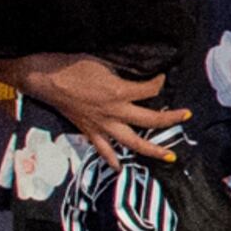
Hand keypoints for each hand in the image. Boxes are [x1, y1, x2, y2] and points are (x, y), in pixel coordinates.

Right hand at [5, 51, 186, 166]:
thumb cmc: (73, 65)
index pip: (151, 90)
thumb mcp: (103, 62)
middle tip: (186, 117)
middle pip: (150, 120)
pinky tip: (119, 169)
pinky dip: (111, 160)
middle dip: (171, 119)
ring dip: (152, 150)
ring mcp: (102, 125)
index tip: (162, 77)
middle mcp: (114, 112)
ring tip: (169, 156)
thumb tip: (139, 71)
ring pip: (132, 142)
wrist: (44, 78)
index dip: (160, 82)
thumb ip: (124, 71)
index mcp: (119, 92)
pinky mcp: (89, 131)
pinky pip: (102, 150)